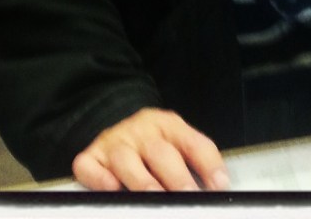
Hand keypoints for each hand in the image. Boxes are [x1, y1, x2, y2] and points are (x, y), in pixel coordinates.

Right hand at [72, 108, 228, 191]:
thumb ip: (193, 157)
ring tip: (154, 198)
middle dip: (176, 177)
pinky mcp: (91, 156)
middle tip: (187, 196)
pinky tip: (111, 188)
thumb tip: (218, 186)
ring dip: (142, 181)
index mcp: (168, 125)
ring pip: (126, 159)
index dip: (209, 164)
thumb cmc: (149, 138)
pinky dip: (100, 178)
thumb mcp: (174, 138)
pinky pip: (90, 166)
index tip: (219, 185)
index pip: (193, 143)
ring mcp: (115, 142)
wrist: (111, 112)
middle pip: (161, 152)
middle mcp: (142, 131)